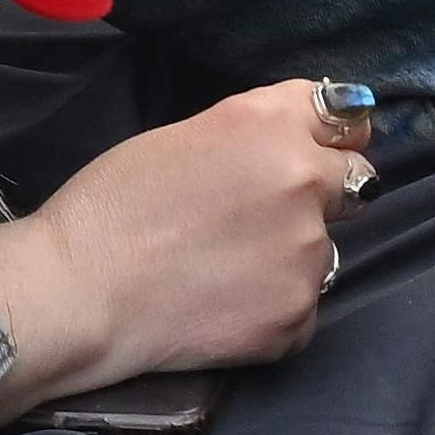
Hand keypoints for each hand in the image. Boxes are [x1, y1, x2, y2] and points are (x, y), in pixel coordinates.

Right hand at [0, 77, 370, 414]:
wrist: (80, 291)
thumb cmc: (111, 205)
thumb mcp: (181, 136)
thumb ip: (251, 135)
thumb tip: (296, 148)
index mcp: (270, 125)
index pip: (343, 116)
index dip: (330, 134)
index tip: (324, 149)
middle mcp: (303, 183)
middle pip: (354, 180)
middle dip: (322, 192)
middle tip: (263, 215)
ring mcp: (308, 255)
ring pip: (324, 249)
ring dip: (293, 253)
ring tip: (227, 268)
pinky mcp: (298, 317)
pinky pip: (303, 305)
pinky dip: (275, 305)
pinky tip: (224, 305)